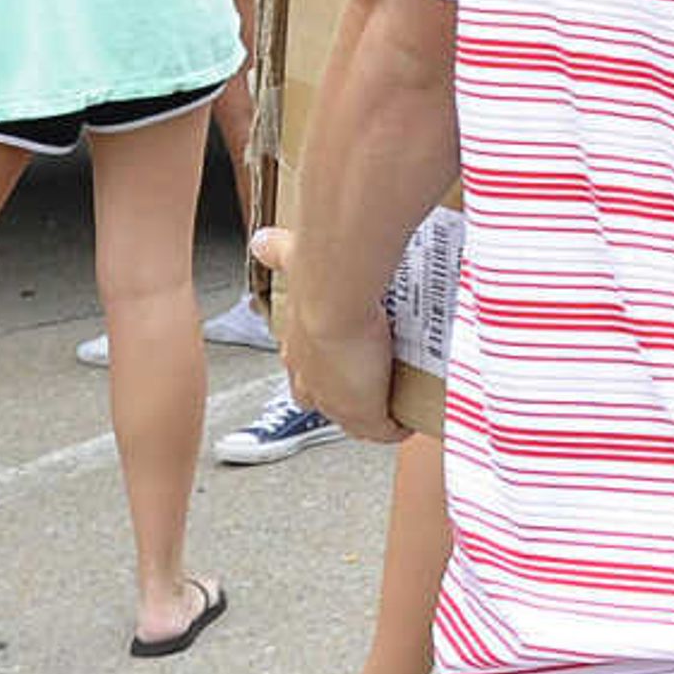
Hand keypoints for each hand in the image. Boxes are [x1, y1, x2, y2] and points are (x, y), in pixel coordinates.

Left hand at [251, 224, 404, 444]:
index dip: (326, 373)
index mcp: (297, 351)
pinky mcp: (362, 414)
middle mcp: (310, 380)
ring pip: (352, 419)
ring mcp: (334, 401)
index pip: (306, 374)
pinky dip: (395, 428)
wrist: (335, 297)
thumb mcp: (294, 261)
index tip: (346, 366)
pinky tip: (411, 419)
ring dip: (374, 413)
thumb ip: (279, 252)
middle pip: (326, 401)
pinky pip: (380, 431)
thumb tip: (262, 242)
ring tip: (399, 402)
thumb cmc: (319, 279)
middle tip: (377, 383)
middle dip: (348, 396)